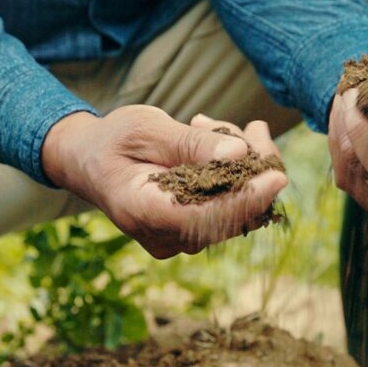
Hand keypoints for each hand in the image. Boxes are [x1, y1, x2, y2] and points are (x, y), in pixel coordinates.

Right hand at [42, 105, 286, 257]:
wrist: (89, 160)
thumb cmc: (112, 140)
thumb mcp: (145, 129)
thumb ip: (189, 144)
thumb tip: (238, 155)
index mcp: (142, 212)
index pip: (204, 217)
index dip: (245, 200)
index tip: (277, 176)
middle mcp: (162, 236)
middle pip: (228, 217)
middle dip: (253, 172)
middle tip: (255, 128)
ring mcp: (176, 239)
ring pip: (233, 213)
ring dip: (243, 169)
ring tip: (218, 128)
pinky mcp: (188, 232)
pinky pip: (225, 209)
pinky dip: (233, 177)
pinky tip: (219, 144)